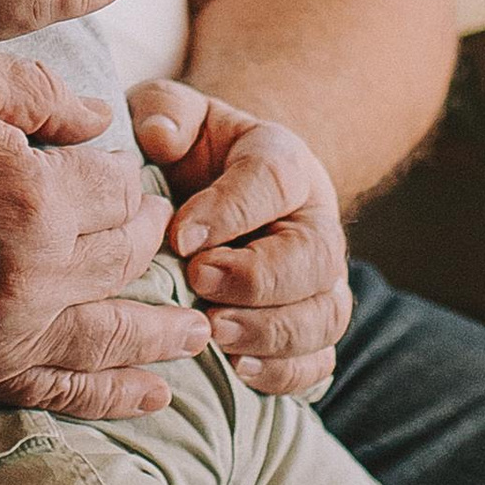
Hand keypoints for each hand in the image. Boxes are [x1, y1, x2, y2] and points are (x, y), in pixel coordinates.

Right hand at [0, 50, 206, 418]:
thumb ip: (46, 95)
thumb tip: (105, 126)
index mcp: (31, 199)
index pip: (122, 193)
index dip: (129, 179)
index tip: (121, 173)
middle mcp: (25, 278)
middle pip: (125, 263)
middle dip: (150, 244)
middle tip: (168, 235)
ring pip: (108, 339)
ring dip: (162, 337)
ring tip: (202, 334)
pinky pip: (55, 391)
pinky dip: (109, 395)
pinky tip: (150, 394)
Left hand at [130, 79, 352, 396]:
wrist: (209, 191)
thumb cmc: (185, 152)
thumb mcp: (172, 116)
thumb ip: (165, 111)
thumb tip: (158, 135)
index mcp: (283, 161)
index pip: (275, 180)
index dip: (232, 210)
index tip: (179, 236)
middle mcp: (313, 221)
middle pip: (316, 256)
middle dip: (257, 278)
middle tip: (198, 282)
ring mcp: (319, 280)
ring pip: (326, 314)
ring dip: (272, 333)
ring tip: (215, 336)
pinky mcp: (309, 326)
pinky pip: (318, 360)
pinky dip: (284, 373)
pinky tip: (237, 369)